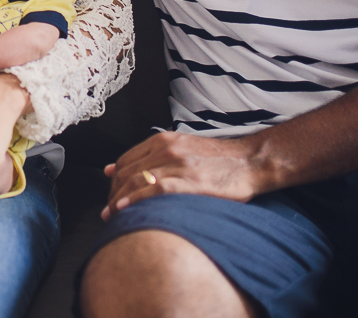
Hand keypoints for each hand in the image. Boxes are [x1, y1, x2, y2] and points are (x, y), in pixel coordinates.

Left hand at [101, 131, 265, 219]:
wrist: (250, 160)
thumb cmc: (217, 159)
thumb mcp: (181, 148)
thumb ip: (149, 157)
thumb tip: (112, 169)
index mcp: (163, 140)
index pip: (125, 161)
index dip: (112, 181)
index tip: (109, 195)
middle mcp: (167, 149)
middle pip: (127, 173)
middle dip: (113, 194)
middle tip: (107, 212)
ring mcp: (178, 164)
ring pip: (137, 181)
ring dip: (119, 201)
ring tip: (112, 216)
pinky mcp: (191, 181)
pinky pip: (155, 189)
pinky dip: (137, 199)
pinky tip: (126, 209)